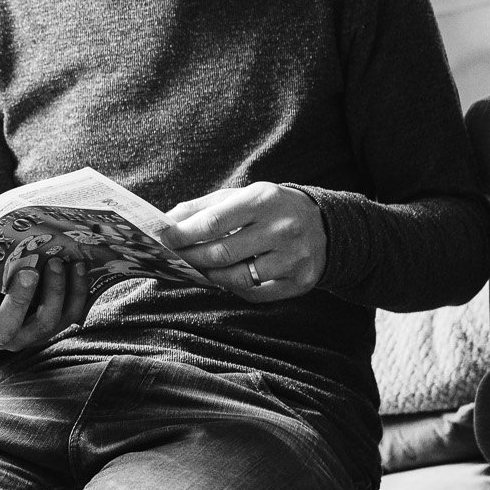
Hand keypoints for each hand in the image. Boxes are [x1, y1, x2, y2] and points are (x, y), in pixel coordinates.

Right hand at [0, 234, 88, 354]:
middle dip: (21, 300)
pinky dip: (76, 294)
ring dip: (54, 295)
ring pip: (43, 325)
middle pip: (8, 328)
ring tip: (58, 263)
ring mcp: (23, 334)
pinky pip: (67, 316)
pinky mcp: (48, 326)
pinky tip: (77, 266)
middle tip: (29, 269)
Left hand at [161, 182, 324, 302]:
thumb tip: (167, 221)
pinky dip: (233, 288)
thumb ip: (204, 207)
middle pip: (221, 253)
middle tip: (174, 258)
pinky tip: (225, 278)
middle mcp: (282, 229)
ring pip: (236, 278)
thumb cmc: (271, 209)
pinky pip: (254, 293)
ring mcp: (293, 258)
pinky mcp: (298, 281)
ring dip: (210, 276)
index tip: (164, 238)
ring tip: (198, 269)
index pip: (213, 221)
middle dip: (190, 257)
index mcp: (264, 200)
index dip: (183, 233)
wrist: (325, 225)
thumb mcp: (242, 196)